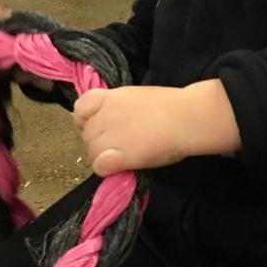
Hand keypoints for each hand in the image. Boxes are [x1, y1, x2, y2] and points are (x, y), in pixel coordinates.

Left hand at [73, 80, 239, 176]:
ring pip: (92, 152)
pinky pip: (99, 166)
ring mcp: (110, 135)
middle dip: (98, 142)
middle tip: (118, 147)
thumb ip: (122, 108)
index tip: (100, 126)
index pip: (80, 108)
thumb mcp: (139, 97)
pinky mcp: (118, 155)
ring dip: (103, 157)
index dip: (86, 120)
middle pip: (86, 135)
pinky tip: (120, 167)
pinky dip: (106, 169)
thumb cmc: (174, 105)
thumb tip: (120, 122)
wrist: (187, 117)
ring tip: (123, 158)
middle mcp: (106, 115)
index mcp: (111, 97)